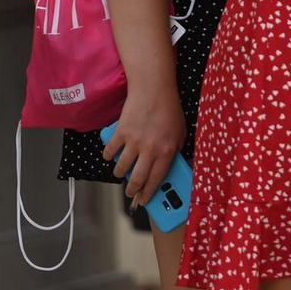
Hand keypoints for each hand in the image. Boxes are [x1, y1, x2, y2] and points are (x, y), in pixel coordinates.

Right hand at [101, 86, 185, 205]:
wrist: (153, 89)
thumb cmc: (169, 109)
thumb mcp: (181, 131)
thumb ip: (177, 149)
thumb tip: (172, 164)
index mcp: (167, 151)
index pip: (157, 179)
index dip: (149, 193)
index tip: (145, 200)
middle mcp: (150, 149)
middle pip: (137, 178)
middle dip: (132, 190)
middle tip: (130, 193)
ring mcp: (133, 142)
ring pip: (121, 167)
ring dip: (119, 173)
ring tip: (120, 173)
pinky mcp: (120, 133)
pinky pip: (110, 151)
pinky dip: (108, 156)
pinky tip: (111, 156)